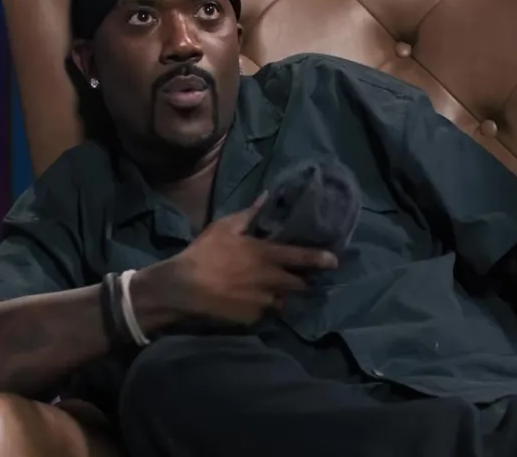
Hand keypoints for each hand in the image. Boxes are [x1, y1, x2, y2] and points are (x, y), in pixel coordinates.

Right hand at [134, 195, 339, 326]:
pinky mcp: (251, 320)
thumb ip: (249, 214)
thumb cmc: (204, 254)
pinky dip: (260, 308)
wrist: (182, 289)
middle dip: (300, 281)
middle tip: (295, 277)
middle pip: (299, 285)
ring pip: (282, 301)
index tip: (335, 261)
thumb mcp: (224, 227)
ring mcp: (262, 303)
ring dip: (279, 296)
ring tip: (267, 290)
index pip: (302, 257)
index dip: (321, 259)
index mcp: (266, 256)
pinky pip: (263, 314)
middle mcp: (270, 281)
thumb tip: (266, 197)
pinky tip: (247, 302)